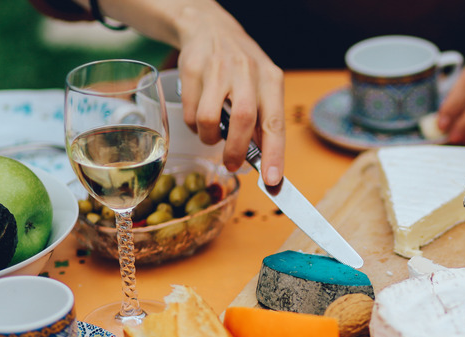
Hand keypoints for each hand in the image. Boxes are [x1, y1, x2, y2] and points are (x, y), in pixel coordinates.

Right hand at [174, 3, 284, 183]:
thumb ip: (264, 120)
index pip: (275, 123)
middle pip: (243, 120)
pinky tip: (200, 117)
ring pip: (209, 119)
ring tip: (213, 134)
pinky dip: (193, 125)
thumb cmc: (242, 69)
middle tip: (231, 164)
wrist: (210, 28)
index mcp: (271, 80)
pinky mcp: (192, 69)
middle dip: (236, 151)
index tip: (272, 180)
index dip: (274, 154)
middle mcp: (247, 73)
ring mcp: (218, 70)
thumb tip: (264, 161)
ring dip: (210, 137)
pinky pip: (189, 113)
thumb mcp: (263, 87)